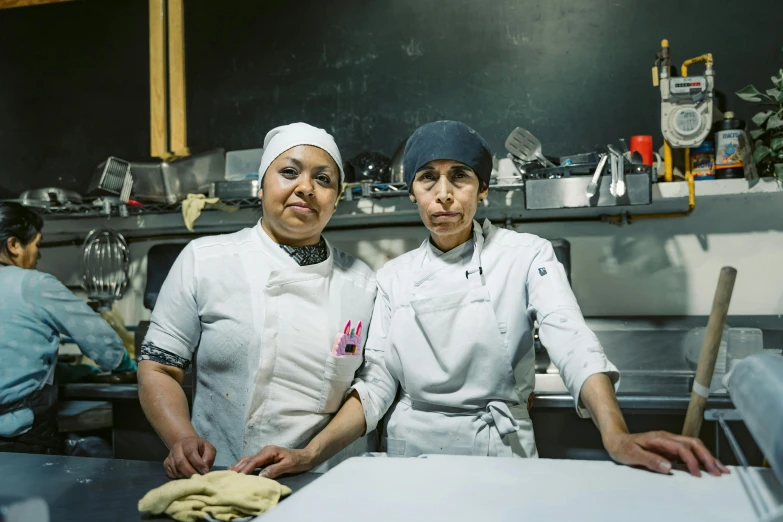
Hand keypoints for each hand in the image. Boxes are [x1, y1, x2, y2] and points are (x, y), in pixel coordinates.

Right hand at [164, 436, 215, 478]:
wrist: (187, 445)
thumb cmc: (200, 449)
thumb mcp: (209, 449)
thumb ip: (209, 457)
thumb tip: (205, 469)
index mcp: (188, 442)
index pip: (191, 453)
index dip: (198, 463)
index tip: (205, 471)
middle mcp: (177, 447)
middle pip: (180, 462)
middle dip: (190, 472)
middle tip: (198, 478)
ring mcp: (170, 456)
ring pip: (175, 469)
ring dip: (185, 476)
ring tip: (193, 477)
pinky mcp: (166, 463)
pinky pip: (171, 473)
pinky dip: (178, 477)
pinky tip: (185, 475)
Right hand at [229, 446, 315, 478]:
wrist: (306, 456)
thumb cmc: (298, 461)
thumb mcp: (288, 466)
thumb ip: (274, 470)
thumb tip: (261, 475)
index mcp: (270, 451)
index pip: (254, 461)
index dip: (245, 468)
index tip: (237, 475)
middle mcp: (265, 451)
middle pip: (249, 459)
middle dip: (239, 466)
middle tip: (228, 474)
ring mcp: (265, 453)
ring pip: (249, 459)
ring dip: (240, 465)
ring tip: (230, 472)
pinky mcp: (266, 457)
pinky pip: (253, 461)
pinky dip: (245, 465)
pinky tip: (239, 469)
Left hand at [603, 430, 729, 476]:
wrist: (616, 441)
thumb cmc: (623, 447)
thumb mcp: (632, 455)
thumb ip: (650, 460)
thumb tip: (668, 467)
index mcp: (659, 438)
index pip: (682, 448)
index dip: (691, 461)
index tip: (697, 474)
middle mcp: (667, 438)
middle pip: (693, 443)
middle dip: (708, 457)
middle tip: (719, 471)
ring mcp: (670, 442)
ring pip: (694, 446)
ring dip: (708, 457)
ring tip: (720, 469)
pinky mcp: (670, 448)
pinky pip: (689, 451)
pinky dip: (701, 458)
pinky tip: (708, 465)